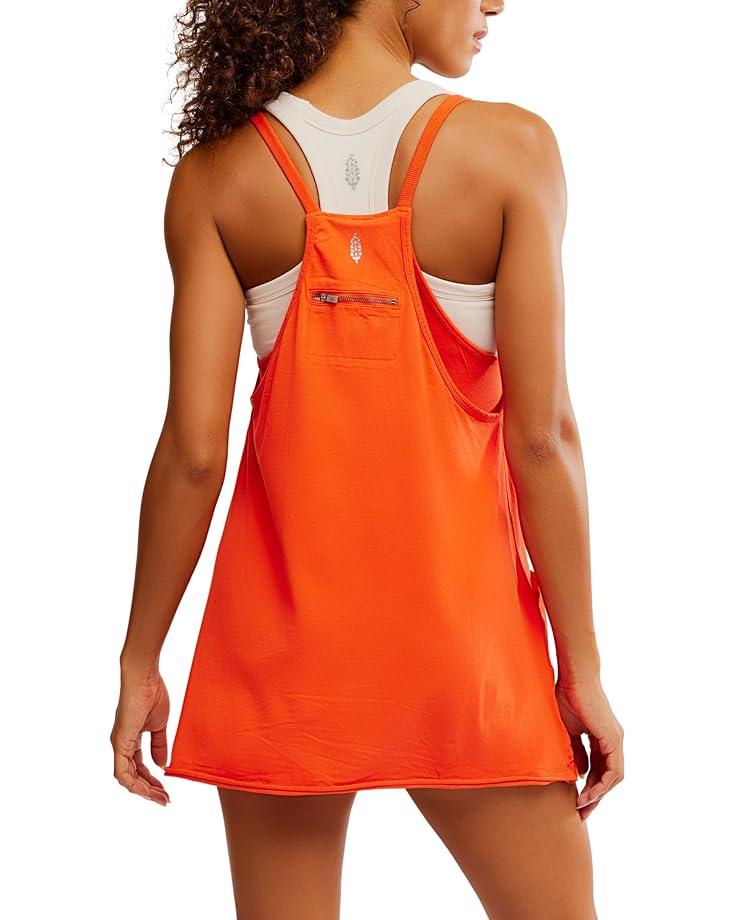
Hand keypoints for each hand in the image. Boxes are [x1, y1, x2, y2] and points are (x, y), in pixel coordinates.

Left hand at [111, 666, 170, 805]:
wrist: (144, 677)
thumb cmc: (152, 693)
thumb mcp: (160, 724)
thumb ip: (159, 745)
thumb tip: (162, 765)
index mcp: (130, 740)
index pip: (138, 768)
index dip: (152, 781)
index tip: (167, 790)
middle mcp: (122, 745)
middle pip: (133, 777)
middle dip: (149, 790)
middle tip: (166, 800)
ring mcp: (119, 744)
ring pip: (126, 778)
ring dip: (144, 791)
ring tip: (161, 798)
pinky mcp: (120, 742)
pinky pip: (122, 771)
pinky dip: (134, 783)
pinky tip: (148, 789)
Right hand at [555, 678, 623, 820]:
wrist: (574, 678)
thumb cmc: (567, 697)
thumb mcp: (569, 731)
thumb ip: (577, 751)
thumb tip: (581, 772)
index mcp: (603, 738)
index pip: (600, 770)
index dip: (590, 787)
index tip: (577, 802)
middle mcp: (613, 741)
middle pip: (609, 777)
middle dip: (596, 798)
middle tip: (582, 814)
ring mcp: (615, 740)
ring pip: (613, 777)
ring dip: (599, 794)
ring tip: (583, 806)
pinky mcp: (613, 739)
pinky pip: (613, 770)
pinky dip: (603, 784)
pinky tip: (589, 793)